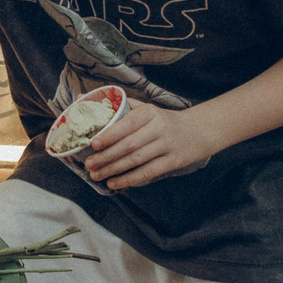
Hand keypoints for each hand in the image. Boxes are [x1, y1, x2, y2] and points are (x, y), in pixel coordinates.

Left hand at [86, 102, 218, 189]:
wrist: (198, 131)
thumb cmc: (164, 121)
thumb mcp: (147, 109)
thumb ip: (121, 107)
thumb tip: (84, 99)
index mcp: (149, 112)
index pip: (127, 123)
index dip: (109, 134)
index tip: (93, 144)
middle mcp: (159, 127)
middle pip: (129, 144)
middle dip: (106, 156)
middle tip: (89, 165)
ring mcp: (167, 145)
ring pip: (137, 160)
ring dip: (114, 170)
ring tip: (97, 175)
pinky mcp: (173, 161)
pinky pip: (149, 172)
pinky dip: (130, 179)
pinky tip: (116, 183)